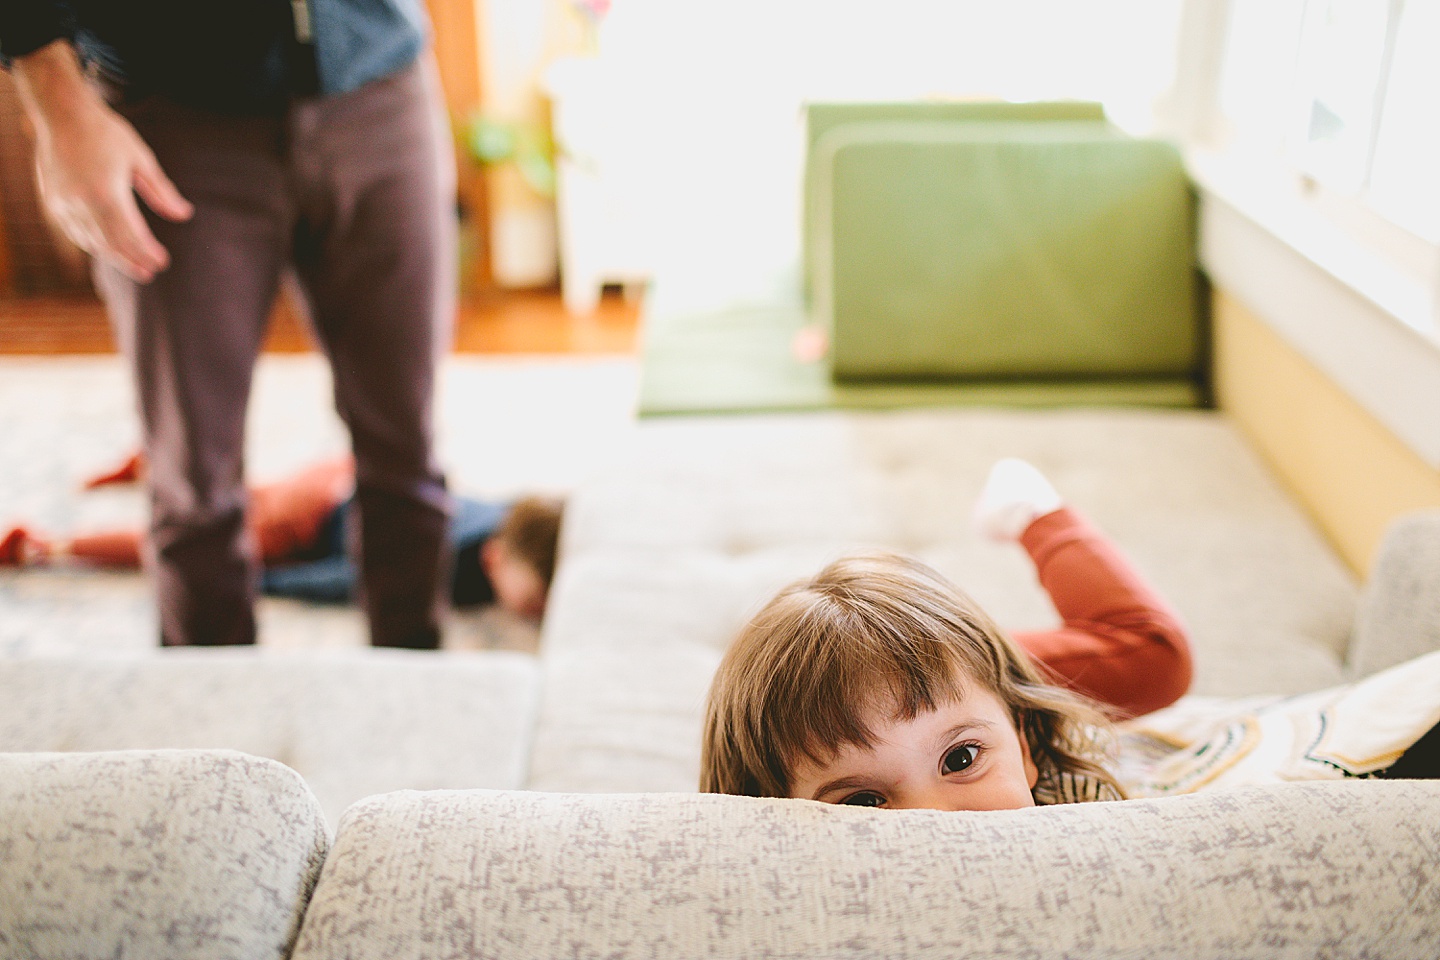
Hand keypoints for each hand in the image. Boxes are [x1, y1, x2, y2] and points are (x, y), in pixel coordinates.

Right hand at [12, 40, 192, 281]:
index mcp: (107, 193)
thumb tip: (184, 215)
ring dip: (113, 256)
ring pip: (91, 241)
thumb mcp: (141, 159)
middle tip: (150, 273)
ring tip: (134, 266)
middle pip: (110, 244)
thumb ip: (161, 191)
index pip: (131, 234)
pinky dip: (93, 243)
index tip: (162, 262)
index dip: (146, 251)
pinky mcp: (53, 201)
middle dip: (131, 261)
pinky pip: (75, 232)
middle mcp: (82, 203)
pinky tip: (107, 249)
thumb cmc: (105, 133)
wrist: (61, 113)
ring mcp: (64, 204)